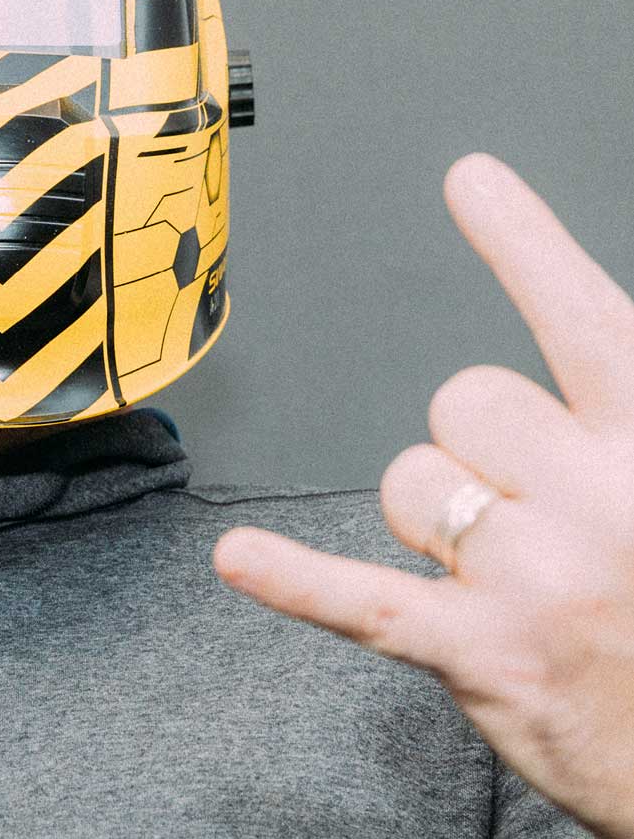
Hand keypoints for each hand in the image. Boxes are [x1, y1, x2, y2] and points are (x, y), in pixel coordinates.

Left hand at [212, 152, 633, 838]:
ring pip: (409, 482)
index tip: (471, 181)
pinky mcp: (484, 656)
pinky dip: (298, 580)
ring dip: (439, 520)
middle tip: (536, 514)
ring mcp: (537, 578)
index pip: (584, 321)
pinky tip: (241, 558)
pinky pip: (366, 598)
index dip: (525, 246)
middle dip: (478, 444)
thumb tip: (555, 359)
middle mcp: (601, 499)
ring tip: (512, 579)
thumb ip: (612, 421)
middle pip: (463, 398)